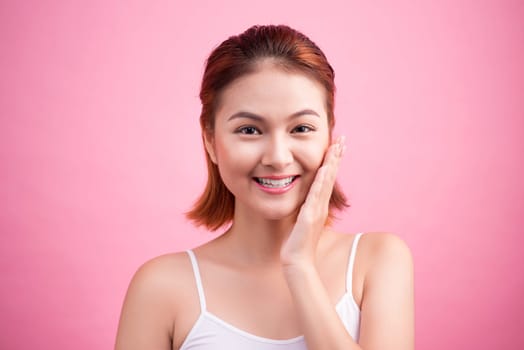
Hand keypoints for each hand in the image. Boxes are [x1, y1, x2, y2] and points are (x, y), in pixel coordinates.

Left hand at [280, 136, 345, 267]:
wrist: (297, 262)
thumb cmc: (297, 243)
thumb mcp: (301, 219)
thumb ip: (304, 207)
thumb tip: (303, 198)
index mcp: (318, 204)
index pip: (326, 178)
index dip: (332, 161)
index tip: (336, 145)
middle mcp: (320, 204)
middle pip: (331, 176)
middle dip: (336, 156)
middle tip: (343, 138)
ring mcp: (316, 210)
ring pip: (326, 182)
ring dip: (332, 164)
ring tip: (337, 147)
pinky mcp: (309, 216)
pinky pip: (316, 195)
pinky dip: (321, 181)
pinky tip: (324, 169)